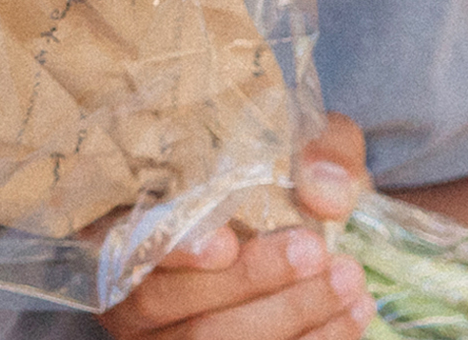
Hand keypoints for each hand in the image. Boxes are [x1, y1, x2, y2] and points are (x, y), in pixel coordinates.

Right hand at [98, 113, 377, 339]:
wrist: (298, 227)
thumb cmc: (276, 177)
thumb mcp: (298, 146)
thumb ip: (317, 154)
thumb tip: (328, 192)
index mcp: (116, 225)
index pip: (115, 242)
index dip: (166, 249)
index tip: (225, 243)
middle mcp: (123, 291)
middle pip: (160, 301)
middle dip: (245, 281)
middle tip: (313, 251)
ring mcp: (160, 336)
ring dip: (287, 314)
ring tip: (347, 280)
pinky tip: (353, 313)